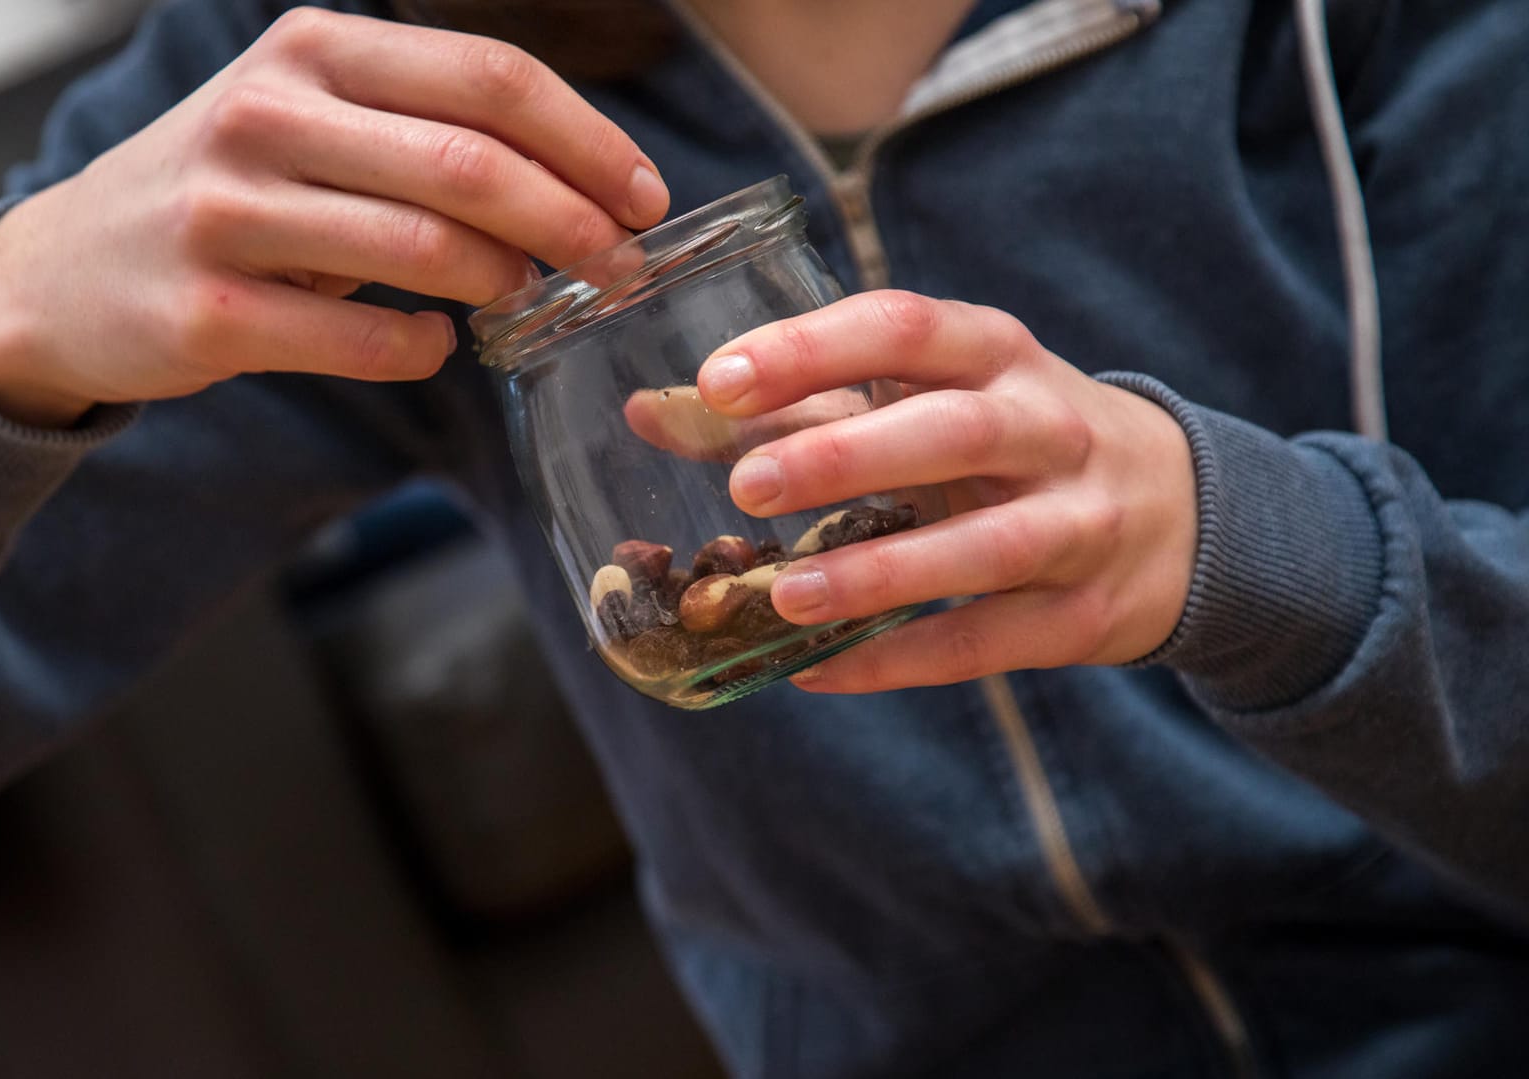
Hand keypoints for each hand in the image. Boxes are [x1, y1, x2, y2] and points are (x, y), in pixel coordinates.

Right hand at [0, 9, 668, 425]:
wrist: (64, 274)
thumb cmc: (223, 194)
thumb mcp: (304, 118)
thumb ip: (419, 126)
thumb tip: (579, 180)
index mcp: (310, 48)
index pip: (489, 77)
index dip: (586, 140)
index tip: (640, 195)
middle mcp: (267, 113)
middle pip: (473, 163)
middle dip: (573, 222)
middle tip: (620, 267)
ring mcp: (230, 210)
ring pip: (428, 249)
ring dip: (508, 285)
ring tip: (529, 301)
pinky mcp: (210, 308)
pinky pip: (366, 338)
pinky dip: (425, 348)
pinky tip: (434, 344)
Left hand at [694, 291, 1198, 691]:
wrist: (1186, 515)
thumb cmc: (1013, 444)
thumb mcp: (932, 401)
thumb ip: (802, 404)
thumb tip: (656, 412)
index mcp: (997, 354)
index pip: (905, 328)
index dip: (811, 348)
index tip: (720, 378)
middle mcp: (1047, 427)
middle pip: (951, 431)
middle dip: (847, 455)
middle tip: (749, 482)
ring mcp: (1077, 523)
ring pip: (981, 546)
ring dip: (878, 572)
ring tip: (784, 593)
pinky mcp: (1082, 615)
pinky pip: (986, 642)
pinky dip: (901, 660)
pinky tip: (819, 671)